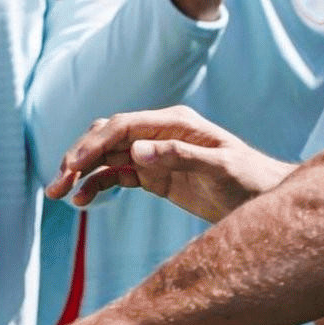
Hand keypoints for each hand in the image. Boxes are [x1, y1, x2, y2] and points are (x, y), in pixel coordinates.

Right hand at [49, 107, 291, 217]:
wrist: (268, 198)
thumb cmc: (251, 180)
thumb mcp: (221, 169)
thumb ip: (179, 157)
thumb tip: (135, 151)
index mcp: (174, 123)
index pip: (123, 126)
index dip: (94, 144)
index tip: (72, 166)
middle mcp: (160, 133)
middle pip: (108, 137)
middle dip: (79, 157)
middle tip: (56, 184)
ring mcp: (156, 154)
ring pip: (107, 156)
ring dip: (82, 173)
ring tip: (60, 195)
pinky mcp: (155, 175)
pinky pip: (118, 175)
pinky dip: (98, 185)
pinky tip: (83, 201)